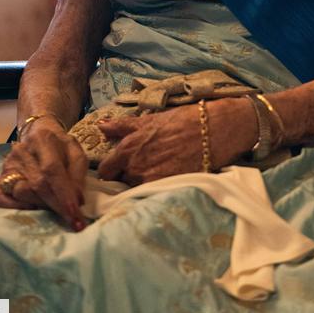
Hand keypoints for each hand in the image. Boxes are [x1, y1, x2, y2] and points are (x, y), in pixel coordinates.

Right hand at [0, 118, 87, 230]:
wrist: (39, 136)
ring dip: (41, 206)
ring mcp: (7, 165)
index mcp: (42, 139)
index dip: (64, 194)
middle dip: (57, 206)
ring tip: (55, 208)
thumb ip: (77, 174)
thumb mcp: (75, 153)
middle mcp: (21, 151)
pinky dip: (14, 208)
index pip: (51, 169)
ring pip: (22, 193)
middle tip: (73, 222)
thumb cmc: (60, 148)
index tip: (75, 215)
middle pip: (37, 184)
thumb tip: (76, 200)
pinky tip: (32, 210)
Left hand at [97, 98, 257, 184]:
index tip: (117, 168)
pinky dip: (156, 187)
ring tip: (157, 170)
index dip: (110, 169)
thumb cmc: (181, 120)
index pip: (106, 170)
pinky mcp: (166, 188)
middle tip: (142, 166)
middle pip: (121, 181)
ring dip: (142, 181)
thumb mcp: (149, 119)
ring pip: (137, 187)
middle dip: (127, 175)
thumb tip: (101, 127)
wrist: (213, 130)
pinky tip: (166, 176)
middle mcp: (135, 167)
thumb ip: (121, 126)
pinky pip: (152, 193)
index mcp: (127, 148)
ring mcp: (151, 180)